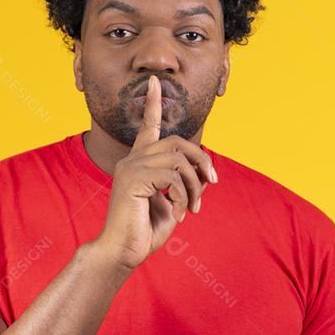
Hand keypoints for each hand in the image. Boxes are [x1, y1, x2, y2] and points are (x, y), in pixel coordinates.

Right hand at [91, 76, 218, 269]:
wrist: (122, 252)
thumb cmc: (144, 232)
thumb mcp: (172, 204)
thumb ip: (184, 184)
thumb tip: (205, 175)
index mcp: (138, 162)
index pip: (148, 127)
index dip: (153, 104)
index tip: (155, 82)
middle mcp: (132, 160)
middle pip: (177, 142)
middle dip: (202, 160)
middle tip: (212, 183)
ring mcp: (131, 167)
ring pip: (178, 160)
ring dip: (195, 185)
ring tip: (193, 207)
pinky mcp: (133, 179)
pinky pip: (173, 177)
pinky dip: (185, 196)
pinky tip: (180, 213)